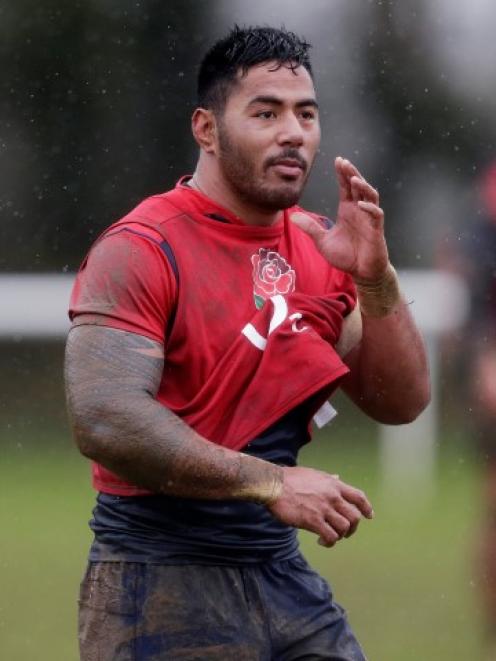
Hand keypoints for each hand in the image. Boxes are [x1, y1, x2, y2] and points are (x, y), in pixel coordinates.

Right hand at [267, 466, 372, 546]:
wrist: (274, 485)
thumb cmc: (291, 479)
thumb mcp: (314, 474)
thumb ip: (328, 479)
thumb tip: (338, 478)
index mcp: (333, 484)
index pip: (359, 497)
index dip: (367, 508)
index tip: (369, 516)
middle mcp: (332, 496)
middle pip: (354, 517)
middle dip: (352, 528)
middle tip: (344, 533)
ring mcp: (324, 509)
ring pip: (344, 528)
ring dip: (340, 536)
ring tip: (329, 537)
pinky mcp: (313, 521)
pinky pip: (330, 536)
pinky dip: (329, 542)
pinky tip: (321, 541)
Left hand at [291, 156, 388, 282]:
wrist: (361, 272)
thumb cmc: (345, 256)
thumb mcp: (322, 241)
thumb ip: (310, 228)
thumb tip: (291, 216)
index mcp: (348, 210)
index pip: (346, 187)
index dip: (342, 173)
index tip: (337, 160)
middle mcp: (359, 211)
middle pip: (358, 186)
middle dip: (352, 173)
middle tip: (344, 162)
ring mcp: (369, 219)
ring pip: (370, 196)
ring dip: (363, 187)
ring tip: (353, 179)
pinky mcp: (376, 230)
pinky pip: (376, 215)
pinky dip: (369, 209)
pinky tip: (361, 204)